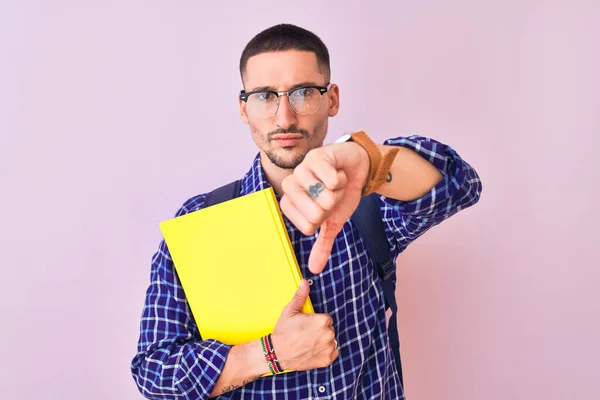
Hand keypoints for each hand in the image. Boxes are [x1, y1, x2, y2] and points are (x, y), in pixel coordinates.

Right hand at [270, 280, 337, 370]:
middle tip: (307, 335)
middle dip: (320, 331)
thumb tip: (304, 283)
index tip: (308, 326)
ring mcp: (329, 347)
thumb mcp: (290, 311)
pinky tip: (313, 351)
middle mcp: (328, 334)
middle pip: (329, 329)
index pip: (326, 319)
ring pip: (331, 341)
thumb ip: (300, 296)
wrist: (277, 354)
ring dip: (323, 341)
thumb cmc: (283, 333)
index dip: (316, 321)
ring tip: (309, 343)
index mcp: (322, 320)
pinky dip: (325, 352)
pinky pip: (332, 352)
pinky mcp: (328, 359)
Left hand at [280, 142, 369, 273]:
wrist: (358, 169)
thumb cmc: (341, 193)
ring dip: (337, 192)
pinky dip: (341, 179)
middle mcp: (291, 185)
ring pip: (324, 197)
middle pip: (314, 214)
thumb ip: (322, 244)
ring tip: (335, 183)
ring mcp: (302, 169)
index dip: (323, 220)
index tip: (326, 208)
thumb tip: (315, 270)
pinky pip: (331, 180)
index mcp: (290, 203)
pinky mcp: (316, 156)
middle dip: (332, 206)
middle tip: (332, 193)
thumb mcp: (333, 222)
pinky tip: (338, 172)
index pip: (306, 226)